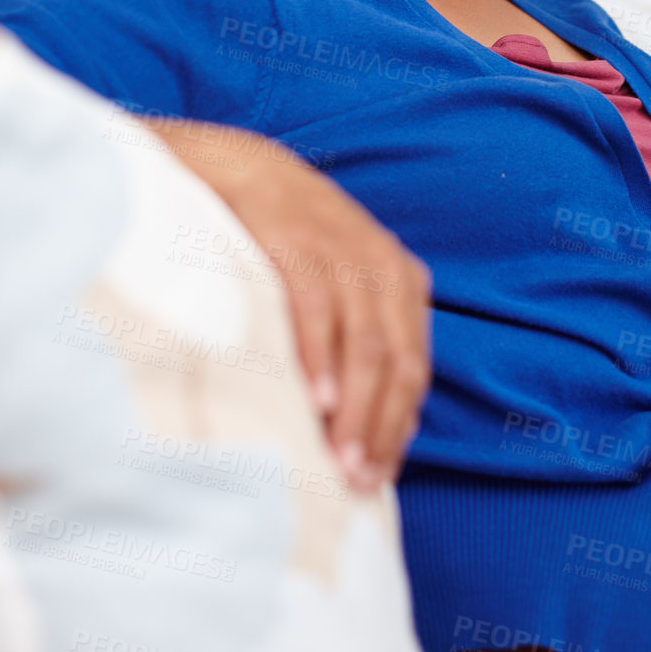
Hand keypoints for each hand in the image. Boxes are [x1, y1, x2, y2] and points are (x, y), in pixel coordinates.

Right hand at [146, 118, 430, 490]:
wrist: (236, 167)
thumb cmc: (284, 246)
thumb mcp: (337, 286)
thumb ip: (356, 342)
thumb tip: (358, 433)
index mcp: (400, 280)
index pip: (413, 368)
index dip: (397, 427)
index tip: (377, 479)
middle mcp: (380, 263)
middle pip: (395, 362)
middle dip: (379, 429)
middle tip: (357, 484)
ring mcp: (339, 249)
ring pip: (364, 342)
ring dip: (354, 408)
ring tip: (339, 461)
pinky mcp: (293, 239)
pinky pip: (315, 307)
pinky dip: (317, 358)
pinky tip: (313, 401)